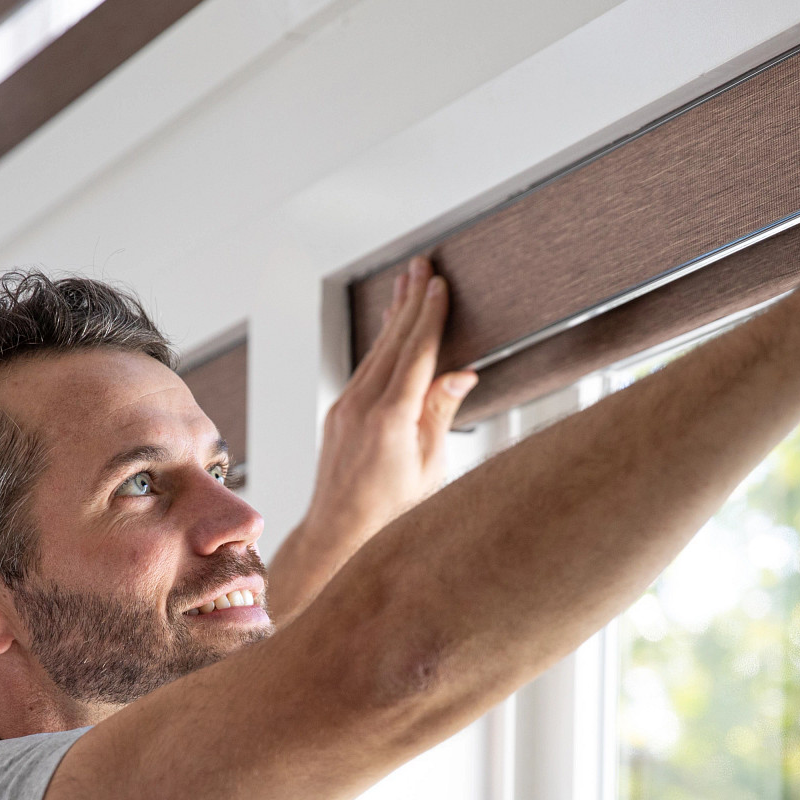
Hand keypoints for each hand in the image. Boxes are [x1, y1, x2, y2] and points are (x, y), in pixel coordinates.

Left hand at [266, 257, 476, 620]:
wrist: (338, 536)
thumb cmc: (392, 515)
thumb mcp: (429, 468)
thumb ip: (441, 416)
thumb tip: (461, 375)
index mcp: (392, 420)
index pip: (416, 354)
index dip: (430, 316)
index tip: (439, 284)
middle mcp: (363, 407)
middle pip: (393, 341)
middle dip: (409, 300)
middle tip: (421, 263)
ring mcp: (345, 409)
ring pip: (376, 351)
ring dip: (394, 315)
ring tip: (407, 282)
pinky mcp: (338, 415)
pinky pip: (365, 368)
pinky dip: (381, 343)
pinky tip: (390, 328)